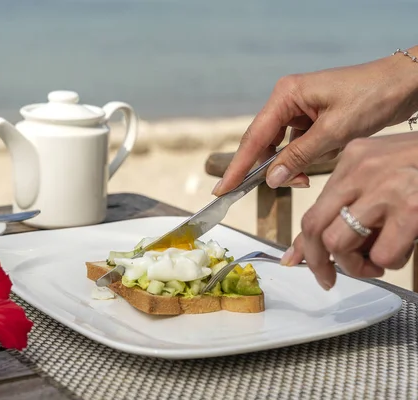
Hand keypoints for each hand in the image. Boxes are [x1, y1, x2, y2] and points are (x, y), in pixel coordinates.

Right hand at [213, 46, 417, 195]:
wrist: (407, 83)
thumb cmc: (373, 97)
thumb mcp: (335, 131)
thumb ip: (300, 156)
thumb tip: (271, 179)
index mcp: (287, 94)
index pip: (254, 137)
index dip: (238, 166)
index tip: (223, 188)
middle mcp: (288, 99)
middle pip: (263, 142)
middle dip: (266, 168)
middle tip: (261, 190)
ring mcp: (299, 108)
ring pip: (280, 146)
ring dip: (289, 166)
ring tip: (303, 179)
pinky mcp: (312, 117)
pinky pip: (297, 144)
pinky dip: (302, 159)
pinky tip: (316, 164)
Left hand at [280, 133, 417, 289]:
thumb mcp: (380, 176)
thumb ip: (347, 204)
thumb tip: (304, 249)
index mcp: (352, 159)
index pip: (311, 208)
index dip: (304, 245)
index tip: (300, 263)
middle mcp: (362, 169)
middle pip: (314, 227)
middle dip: (318, 262)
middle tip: (330, 278)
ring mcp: (387, 187)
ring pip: (340, 243)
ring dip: (355, 267)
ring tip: (375, 263)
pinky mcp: (412, 208)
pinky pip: (382, 255)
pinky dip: (389, 263)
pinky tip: (403, 251)